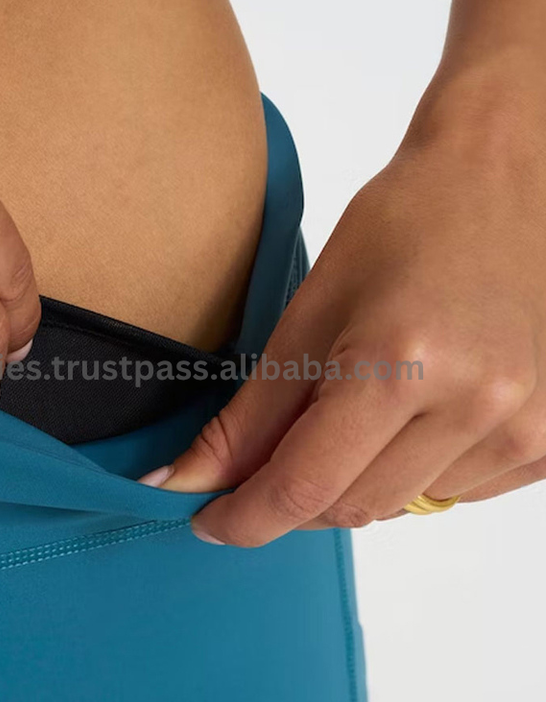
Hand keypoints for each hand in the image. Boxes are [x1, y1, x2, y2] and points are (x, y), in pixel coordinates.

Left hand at [145, 72, 545, 544]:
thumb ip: (251, 415)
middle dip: (292, 498)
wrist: (512, 180)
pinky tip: (412, 414)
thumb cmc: (406, 224)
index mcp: (399, 365)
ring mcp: (527, 427)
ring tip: (358, 407)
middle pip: (351, 508)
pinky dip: (411, 472)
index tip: (209, 522)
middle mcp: (475, 406)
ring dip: (355, 480)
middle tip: (267, 460)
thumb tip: (189, 479)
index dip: (244, 518)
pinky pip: (455, 493)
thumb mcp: (310, 313)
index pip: (303, 487)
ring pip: (401, 506)